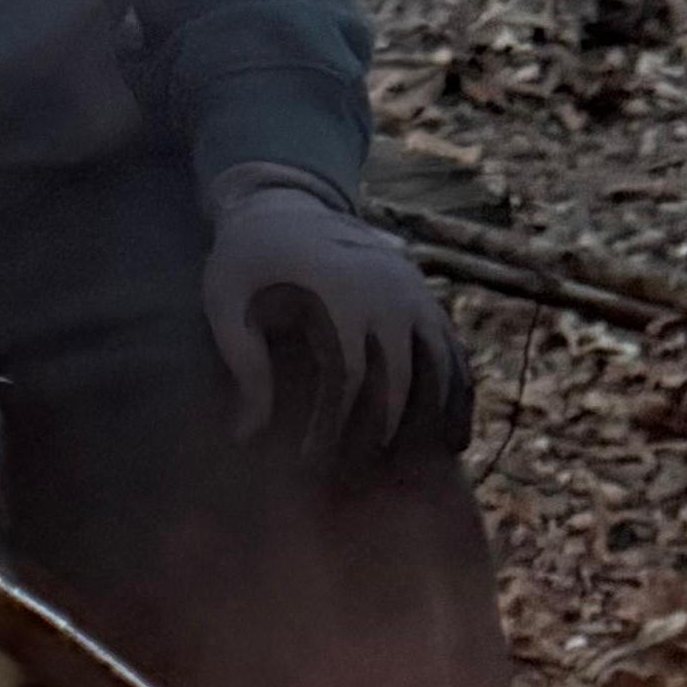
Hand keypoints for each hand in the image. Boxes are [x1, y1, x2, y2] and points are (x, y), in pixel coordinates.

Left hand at [202, 172, 469, 463]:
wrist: (288, 207)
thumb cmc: (249, 264)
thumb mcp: (227, 302)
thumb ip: (243, 365)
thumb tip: (248, 437)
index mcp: (339, 292)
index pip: (347, 377)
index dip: (331, 428)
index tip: (309, 466)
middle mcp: (387, 293)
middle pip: (398, 381)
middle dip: (378, 436)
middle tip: (354, 479)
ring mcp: (415, 296)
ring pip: (440, 368)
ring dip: (433, 423)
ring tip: (422, 470)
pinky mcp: (427, 303)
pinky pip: (455, 354)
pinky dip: (460, 398)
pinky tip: (454, 441)